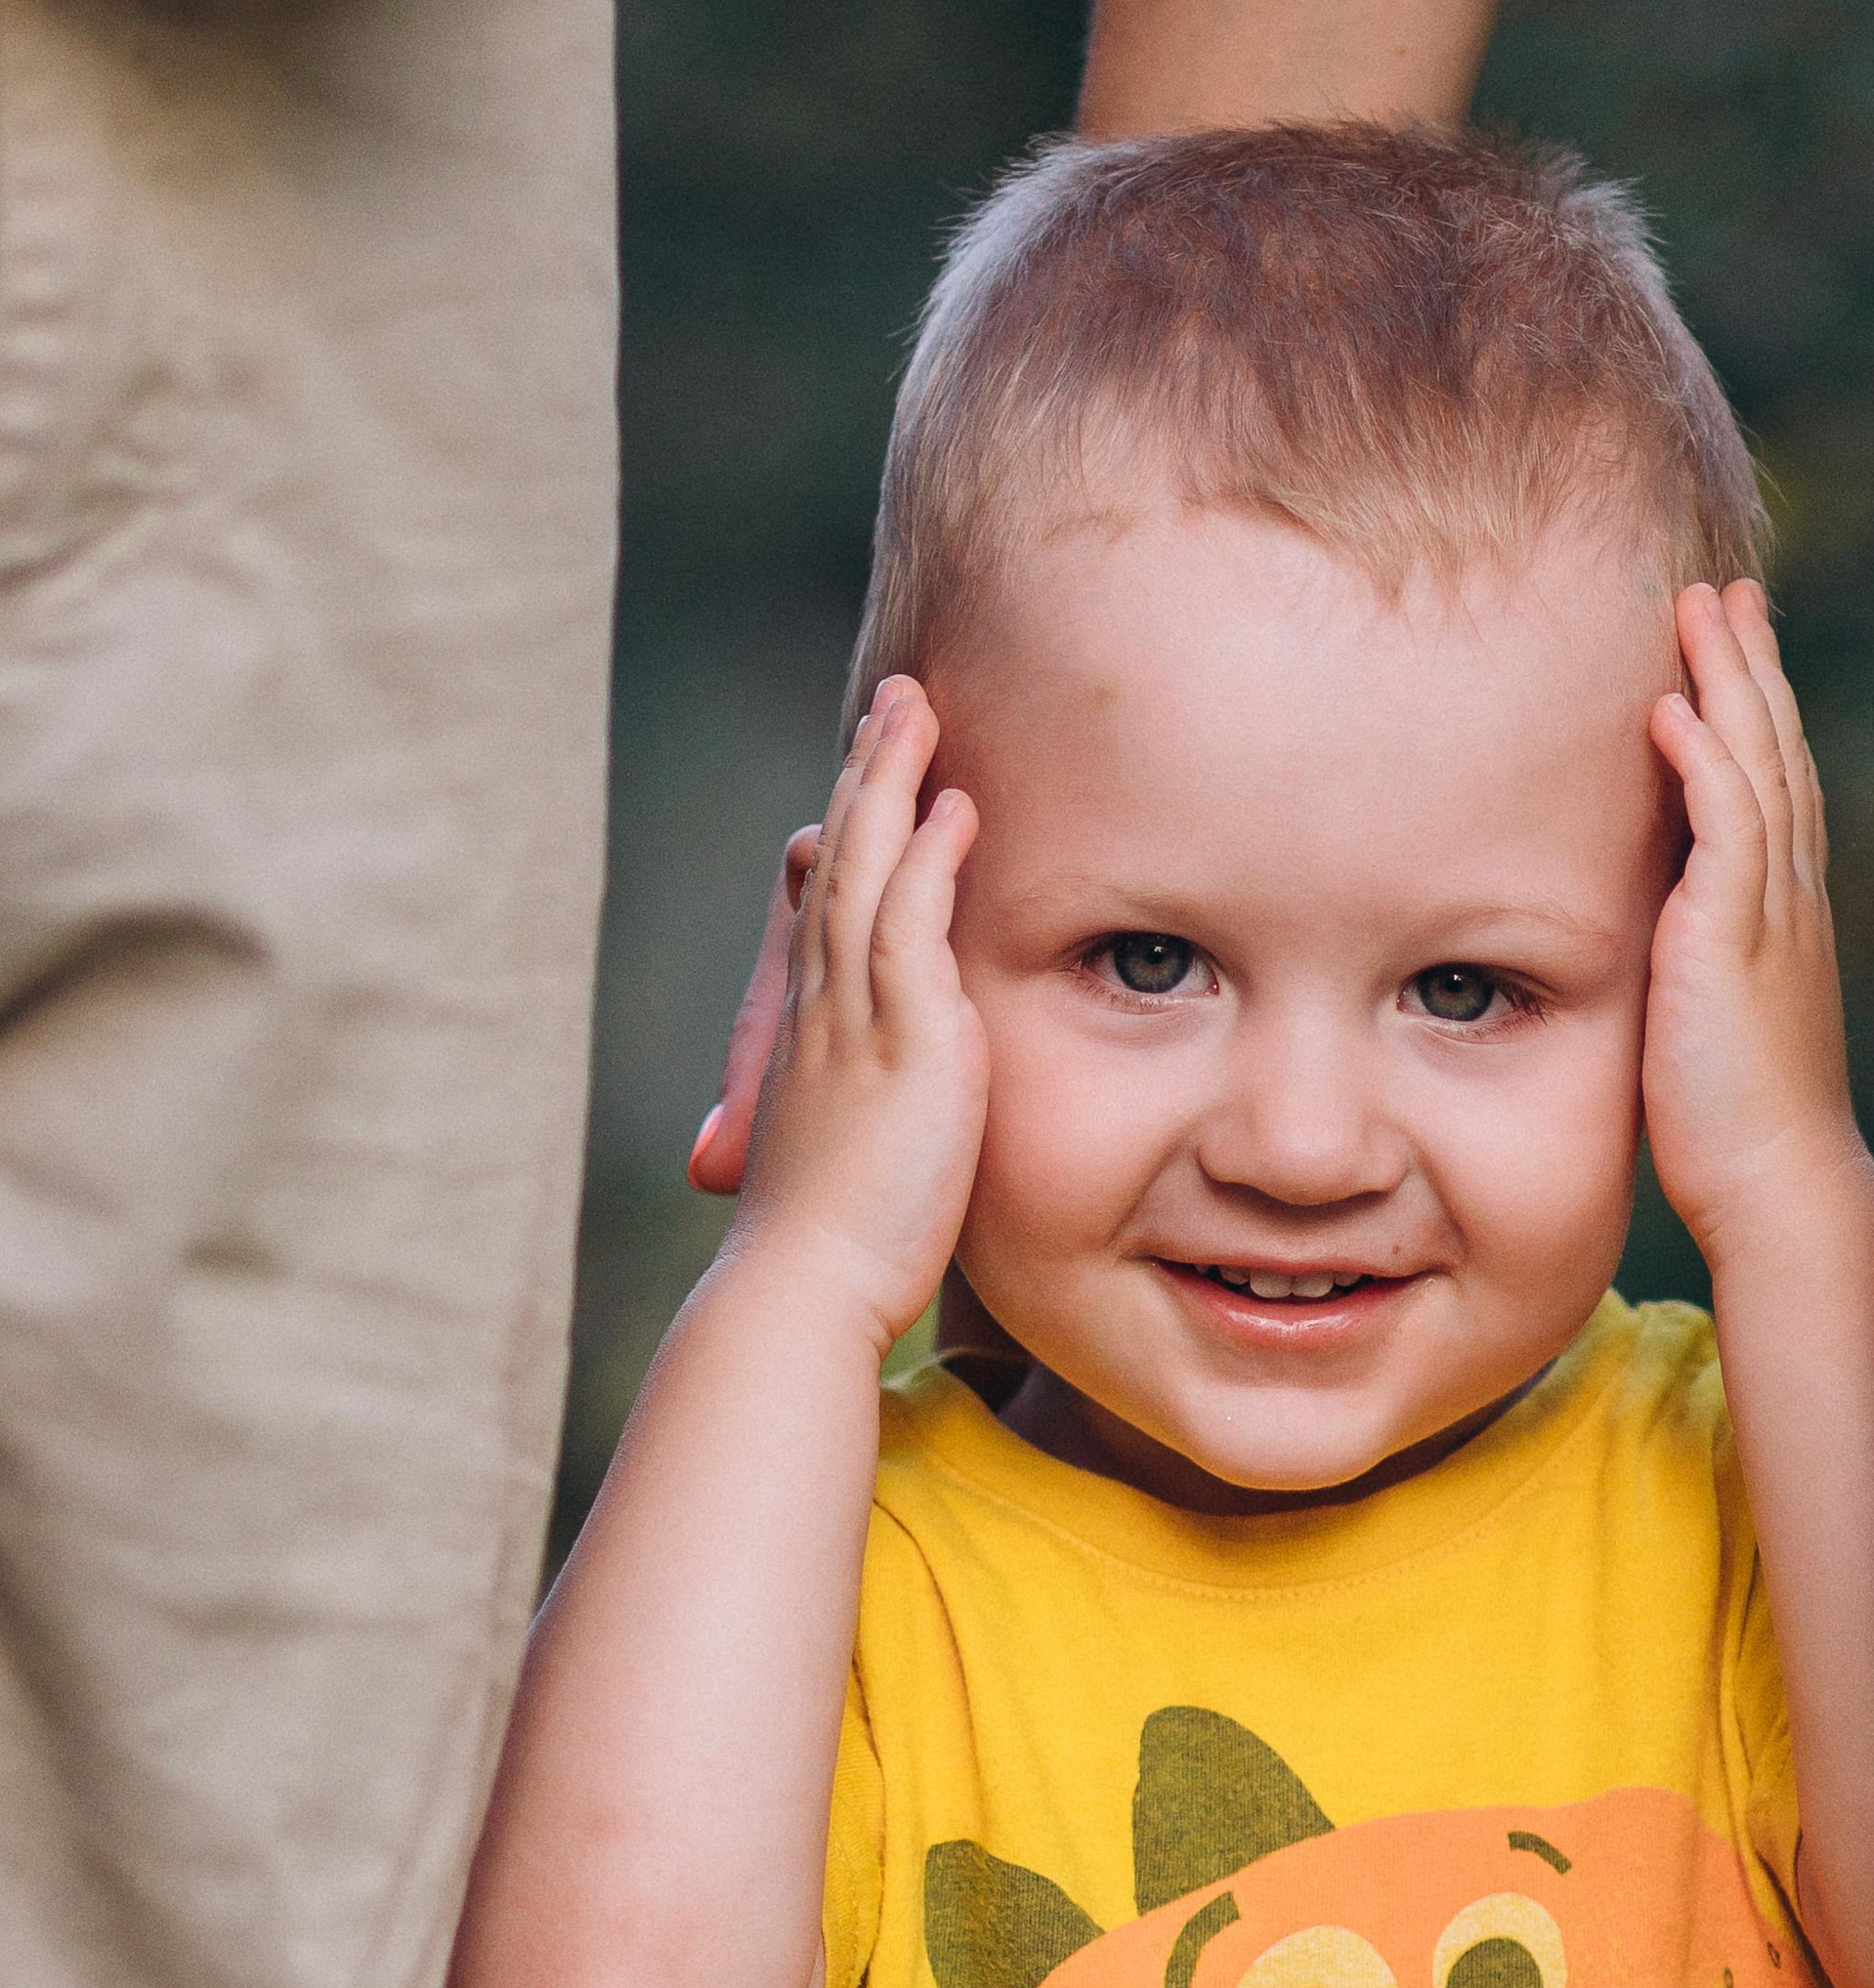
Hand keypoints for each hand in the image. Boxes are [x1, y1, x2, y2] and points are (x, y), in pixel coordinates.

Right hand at [688, 678, 987, 1357]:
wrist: (803, 1287)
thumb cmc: (833, 1249)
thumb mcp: (854, 1156)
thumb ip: (880, 1115)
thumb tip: (896, 1118)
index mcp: (815, 1030)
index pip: (829, 903)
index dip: (852, 830)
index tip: (876, 774)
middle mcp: (823, 1007)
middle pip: (841, 859)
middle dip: (869, 774)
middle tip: (895, 700)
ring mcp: (854, 1016)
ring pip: (866, 868)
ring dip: (893, 782)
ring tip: (918, 709)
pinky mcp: (898, 1041)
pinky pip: (908, 923)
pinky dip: (927, 858)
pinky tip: (956, 806)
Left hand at [1643, 586, 1866, 1264]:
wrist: (1776, 1188)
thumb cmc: (1734, 1129)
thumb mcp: (1708, 1023)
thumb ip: (1689, 966)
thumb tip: (1654, 943)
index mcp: (1779, 916)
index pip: (1772, 787)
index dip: (1755, 710)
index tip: (1733, 644)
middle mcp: (1784, 902)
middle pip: (1775, 755)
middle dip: (1751, 667)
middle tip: (1728, 590)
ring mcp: (1767, 918)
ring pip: (1757, 772)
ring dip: (1729, 686)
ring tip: (1703, 609)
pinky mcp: (1733, 947)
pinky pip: (1726, 836)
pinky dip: (1704, 768)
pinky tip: (1675, 713)